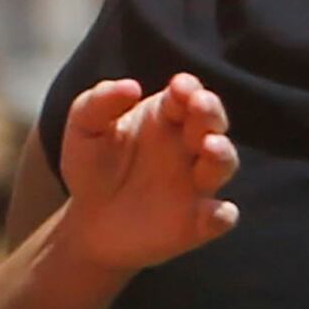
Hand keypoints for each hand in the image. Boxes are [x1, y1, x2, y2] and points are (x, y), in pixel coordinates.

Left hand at [52, 73, 238, 276]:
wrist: (87, 223)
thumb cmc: (90, 166)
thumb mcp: (84, 128)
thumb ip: (99, 102)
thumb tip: (131, 86)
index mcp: (164, 117)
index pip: (186, 94)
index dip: (187, 87)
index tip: (179, 87)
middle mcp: (188, 146)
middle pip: (212, 122)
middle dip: (210, 110)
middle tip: (200, 105)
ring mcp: (196, 183)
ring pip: (223, 163)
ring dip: (222, 154)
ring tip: (210, 147)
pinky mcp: (198, 221)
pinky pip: (219, 217)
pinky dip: (221, 215)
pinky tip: (213, 213)